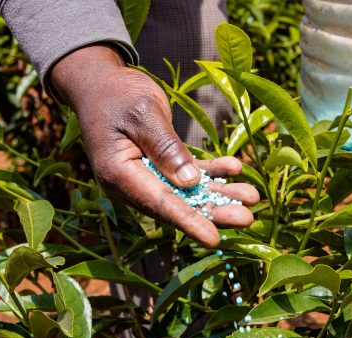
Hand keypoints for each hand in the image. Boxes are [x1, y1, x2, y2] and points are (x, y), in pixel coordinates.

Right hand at [50, 45, 258, 246]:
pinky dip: (211, 172)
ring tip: (252, 198)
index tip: (214, 239)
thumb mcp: (143, 113)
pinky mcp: (157, 166)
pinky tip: (235, 168)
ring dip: (220, 194)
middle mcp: (131, 184)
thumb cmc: (116, 94)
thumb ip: (165, 147)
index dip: (189, 222)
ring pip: (187, 192)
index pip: (159, 203)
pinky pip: (187, 174)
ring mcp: (145, 177)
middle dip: (214, 212)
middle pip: (177, 204)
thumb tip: (190, 182)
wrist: (99, 83)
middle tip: (248, 218)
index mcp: (119, 174)